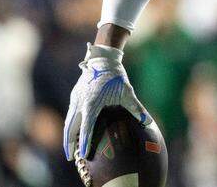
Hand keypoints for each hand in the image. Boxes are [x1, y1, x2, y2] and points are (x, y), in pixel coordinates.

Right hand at [62, 43, 150, 161]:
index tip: (83, 154)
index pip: (86, 128)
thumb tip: (149, 122)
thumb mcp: (127, 92)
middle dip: (69, 143)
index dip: (84, 142)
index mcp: (91, 104)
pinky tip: (73, 130)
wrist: (103, 59)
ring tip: (70, 148)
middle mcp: (80, 103)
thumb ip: (136, 108)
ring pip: (68, 121)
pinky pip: (70, 113)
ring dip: (67, 135)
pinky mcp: (75, 95)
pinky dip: (70, 125)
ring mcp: (76, 98)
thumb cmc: (115, 76)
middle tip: (71, 158)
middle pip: (70, 128)